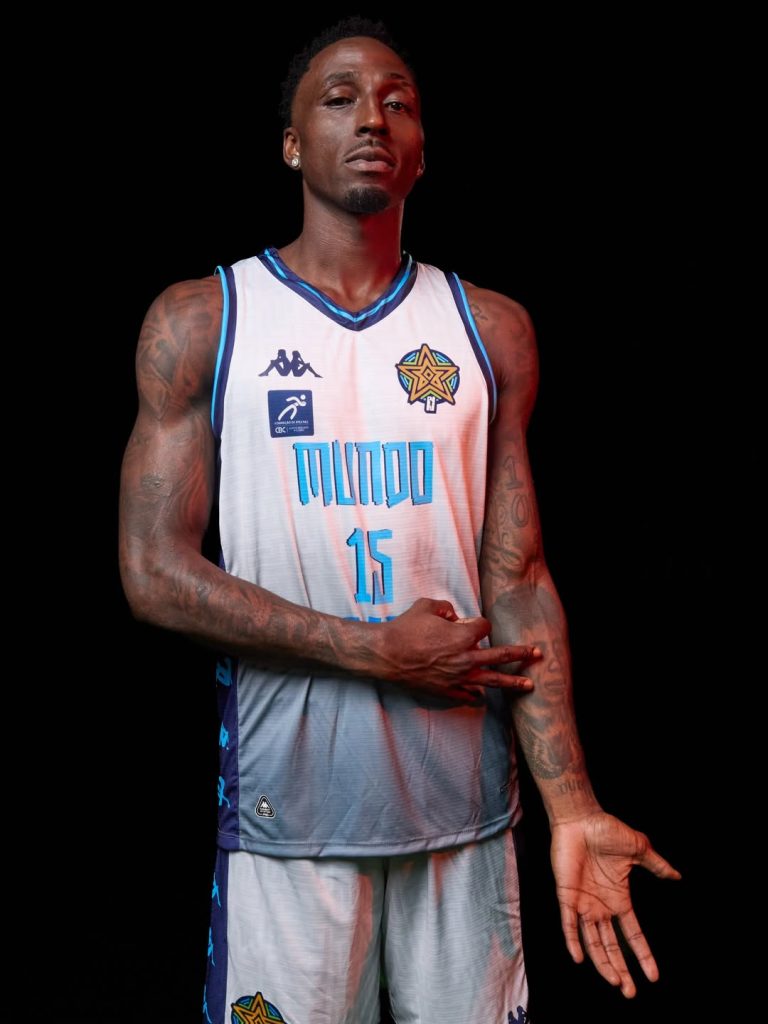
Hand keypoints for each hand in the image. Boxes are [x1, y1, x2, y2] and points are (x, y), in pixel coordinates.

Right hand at [376, 598, 540, 697]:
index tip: (469, 623)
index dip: (478, 623)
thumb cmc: (405, 628)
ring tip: (528, 685)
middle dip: (520, 653)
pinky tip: (481, 697)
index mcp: (463, 636)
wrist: (386, 654)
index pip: (484, 627)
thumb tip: (454, 616)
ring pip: (492, 680)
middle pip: (500, 655)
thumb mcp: (426, 606)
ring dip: (512, 682)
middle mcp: (465, 658)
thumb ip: (446, 608)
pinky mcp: (446, 689)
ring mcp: (458, 677)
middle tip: (537, 654)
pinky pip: (467, 694)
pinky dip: (475, 695)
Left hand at [550, 812, 680, 997]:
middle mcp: (601, 906)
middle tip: (630, 992)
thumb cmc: (607, 831)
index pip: (633, 934)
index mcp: (619, 898)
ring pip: (593, 941)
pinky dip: (573, 941)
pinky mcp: (567, 896)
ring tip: (615, 981)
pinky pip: (568, 924)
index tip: (654, 976)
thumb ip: (657, 865)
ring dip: (602, 962)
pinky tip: (579, 959)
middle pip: (612, 946)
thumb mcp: (639, 849)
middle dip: (621, 969)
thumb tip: (678, 875)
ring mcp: (583, 903)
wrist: (581, 818)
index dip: (643, 954)